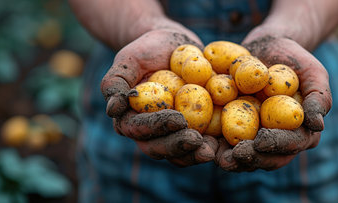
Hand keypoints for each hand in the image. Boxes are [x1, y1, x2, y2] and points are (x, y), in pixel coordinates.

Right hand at [101, 26, 217, 166]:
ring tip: (211, 151)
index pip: (139, 129)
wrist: (173, 45)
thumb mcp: (128, 60)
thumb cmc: (147, 50)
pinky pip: (201, 145)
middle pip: (159, 148)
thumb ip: (115, 82)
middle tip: (197, 141)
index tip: (178, 119)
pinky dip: (212, 147)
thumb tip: (113, 109)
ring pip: (180, 154)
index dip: (157, 127)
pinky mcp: (194, 131)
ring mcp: (173, 135)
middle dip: (178, 146)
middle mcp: (150, 133)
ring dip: (195, 154)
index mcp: (131, 119)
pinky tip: (224, 145)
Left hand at [215, 26, 331, 171]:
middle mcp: (277, 139)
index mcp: (299, 131)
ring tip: (216, 157)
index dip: (276, 145)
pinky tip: (201, 142)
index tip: (261, 141)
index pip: (291, 144)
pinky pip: (222, 141)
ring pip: (243, 156)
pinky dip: (212, 144)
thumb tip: (317, 125)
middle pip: (266, 157)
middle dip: (250, 159)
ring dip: (229, 159)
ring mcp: (254, 137)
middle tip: (234, 155)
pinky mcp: (232, 129)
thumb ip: (319, 97)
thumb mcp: (313, 72)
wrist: (266, 47)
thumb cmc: (294, 58)